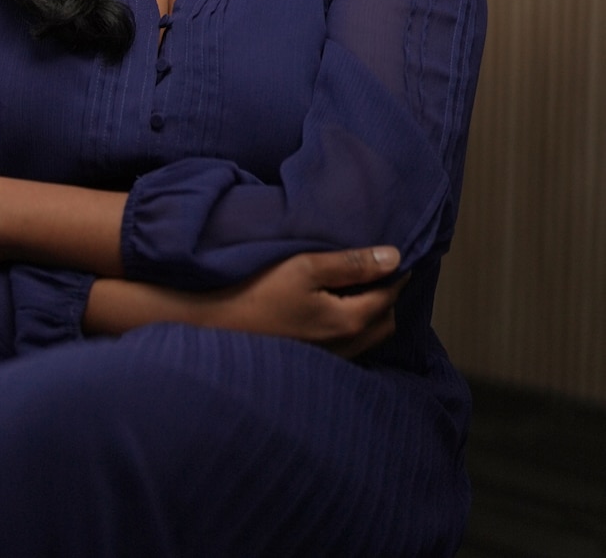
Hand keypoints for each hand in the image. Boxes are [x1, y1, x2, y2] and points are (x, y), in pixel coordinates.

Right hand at [215, 247, 407, 357]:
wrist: (216, 329)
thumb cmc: (259, 292)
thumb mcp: (304, 267)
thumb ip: (351, 264)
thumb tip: (394, 257)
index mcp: (349, 322)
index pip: (388, 295)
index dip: (397, 273)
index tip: (401, 254)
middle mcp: (346, 347)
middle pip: (385, 321)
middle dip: (389, 295)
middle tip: (381, 269)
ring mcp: (330, 360)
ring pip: (369, 337)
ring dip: (373, 313)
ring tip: (362, 287)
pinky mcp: (314, 363)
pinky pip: (351, 346)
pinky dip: (356, 327)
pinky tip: (338, 310)